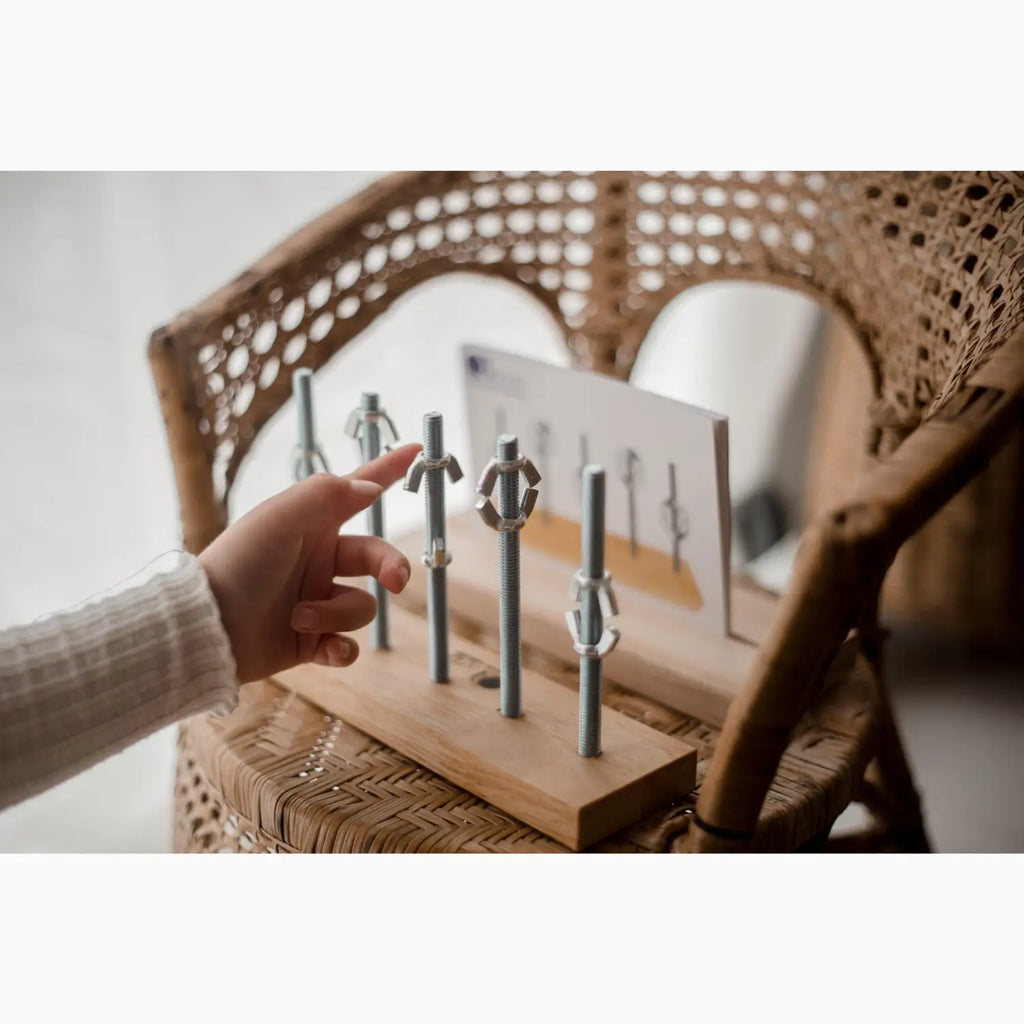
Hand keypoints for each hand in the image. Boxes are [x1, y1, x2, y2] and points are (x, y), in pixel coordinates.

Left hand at [199, 444, 420, 682]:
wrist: (206, 628)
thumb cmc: (239, 563)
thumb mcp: (281, 516)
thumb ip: (328, 494)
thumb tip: (371, 487)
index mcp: (312, 525)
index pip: (358, 491)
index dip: (388, 470)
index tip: (418, 450)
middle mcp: (318, 561)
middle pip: (377, 558)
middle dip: (392, 567)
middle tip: (395, 581)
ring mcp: (317, 602)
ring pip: (362, 608)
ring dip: (337, 614)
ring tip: (299, 617)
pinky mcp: (311, 643)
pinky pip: (348, 646)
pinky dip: (341, 649)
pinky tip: (326, 650)